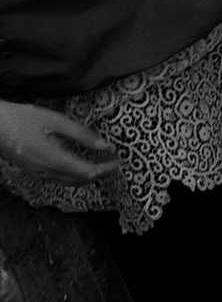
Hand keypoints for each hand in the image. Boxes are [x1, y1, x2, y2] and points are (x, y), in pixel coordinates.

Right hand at [0, 101, 120, 185]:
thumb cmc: (22, 119)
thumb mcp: (55, 121)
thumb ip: (82, 134)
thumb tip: (105, 146)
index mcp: (54, 160)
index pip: (89, 172)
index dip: (106, 169)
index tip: (119, 162)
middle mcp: (47, 172)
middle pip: (82, 181)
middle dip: (100, 174)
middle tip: (114, 163)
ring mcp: (39, 174)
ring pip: (71, 183)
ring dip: (89, 176)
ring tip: (102, 164)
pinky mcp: (35, 172)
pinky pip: (60, 180)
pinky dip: (76, 176)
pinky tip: (81, 166)